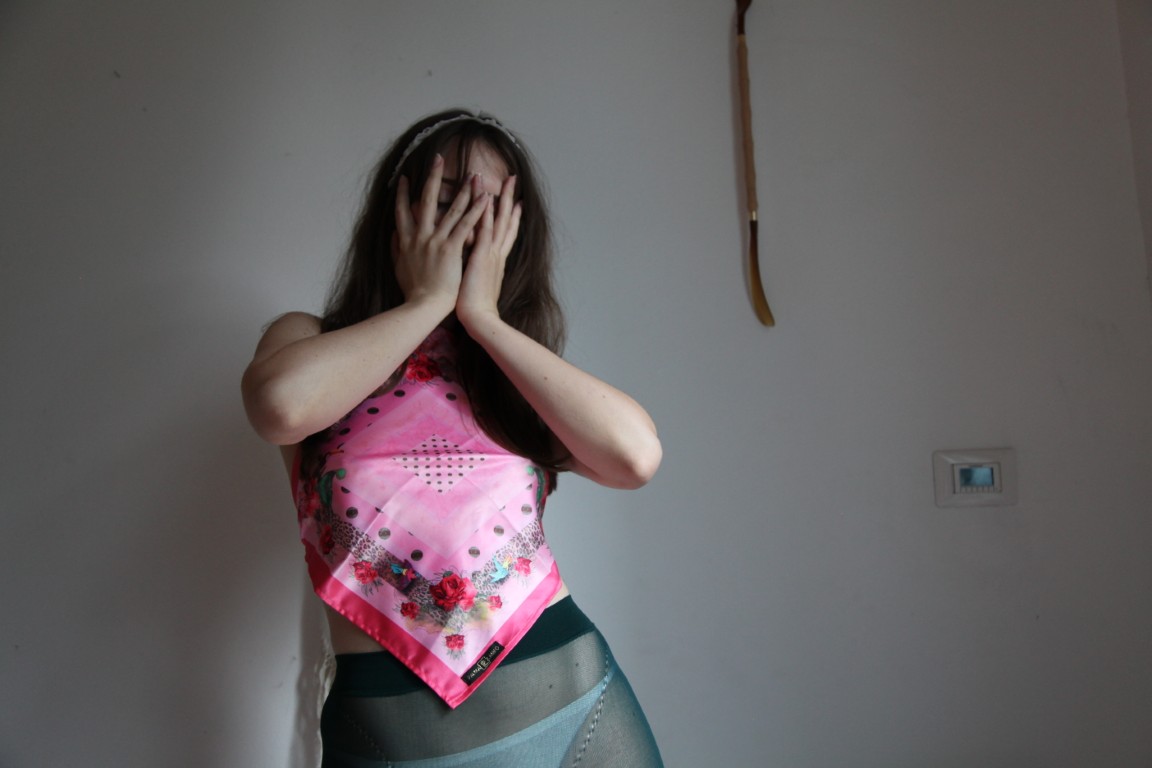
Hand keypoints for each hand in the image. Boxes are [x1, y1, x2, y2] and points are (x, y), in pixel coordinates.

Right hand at [393, 155, 489, 310]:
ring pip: (451, 209)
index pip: (402, 211)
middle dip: (433, 177)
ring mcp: (435, 241)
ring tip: (473, 174)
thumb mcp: (398, 267)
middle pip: (427, 200)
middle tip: (438, 158)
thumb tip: (393, 234)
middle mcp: (420, 236)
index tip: (404, 178)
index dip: (403, 193)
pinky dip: (476, 210)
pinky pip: (465, 225)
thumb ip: (395, 248)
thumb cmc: (413, 292)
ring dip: (463, 190)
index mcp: (406, 241)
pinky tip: (485, 198)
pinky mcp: (450, 249)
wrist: (422, 307)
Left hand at [456, 174, 520, 327]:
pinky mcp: (482, 256)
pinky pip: (484, 230)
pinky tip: (486, 198)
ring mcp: (491, 253)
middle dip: (509, 199)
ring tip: (502, 180)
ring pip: (496, 220)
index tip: (515, 200)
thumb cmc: (476, 307)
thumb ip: (478, 268)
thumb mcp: (479, 282)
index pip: (505, 233)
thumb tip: (473, 262)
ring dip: (499, 198)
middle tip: (513, 179)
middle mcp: (497, 253)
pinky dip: (485, 214)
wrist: (480, 319)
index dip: (510, 215)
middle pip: (506, 221)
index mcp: (495, 260)